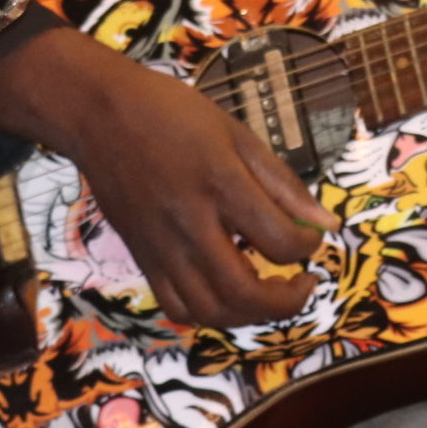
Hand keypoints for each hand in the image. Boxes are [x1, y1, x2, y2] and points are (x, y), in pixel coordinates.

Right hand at [0, 29, 338, 326]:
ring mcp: (161, 246)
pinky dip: (208, 314)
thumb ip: (282, 183)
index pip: (279, 241)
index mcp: (220, 182)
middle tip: (302, 284)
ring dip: (251, 313)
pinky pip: (176, 308)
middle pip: (245, 292)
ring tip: (268, 292)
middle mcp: (190, 222)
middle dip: (287, 301)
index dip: (308, 248)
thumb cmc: (172, 113)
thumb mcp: (236, 133)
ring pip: (211, 311)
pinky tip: (225, 292)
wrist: (100, 114)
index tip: (311, 236)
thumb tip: (326, 223)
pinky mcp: (142, 257)